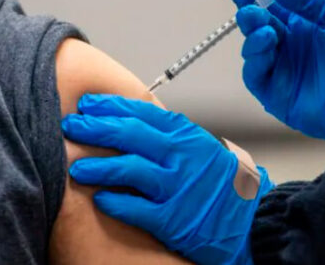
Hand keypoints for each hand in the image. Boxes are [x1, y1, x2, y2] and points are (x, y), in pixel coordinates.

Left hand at [61, 94, 273, 264]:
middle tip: (71, 126)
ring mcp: (177, 187)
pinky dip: (115, 203)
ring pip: (129, 169)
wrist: (252, 220)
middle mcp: (182, 157)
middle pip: (130, 135)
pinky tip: (100, 200)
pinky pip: (137, 209)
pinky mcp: (173, 219)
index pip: (143, 112)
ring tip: (75, 168)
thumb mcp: (202, 149)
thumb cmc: (225, 185)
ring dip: (98, 167)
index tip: (88, 104)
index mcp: (187, 136)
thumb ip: (172, 137)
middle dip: (95, 128)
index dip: (111, 106)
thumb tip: (134, 123)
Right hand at [228, 0, 324, 157]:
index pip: (270, 7)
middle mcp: (290, 47)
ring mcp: (283, 71)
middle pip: (257, 26)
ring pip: (253, 49)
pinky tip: (266, 43)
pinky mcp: (277, 95)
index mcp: (304, 25)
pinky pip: (255, 75)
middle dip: (249, 13)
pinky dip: (254, 59)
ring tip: (265, 28)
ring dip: (252, 34)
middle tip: (249, 8)